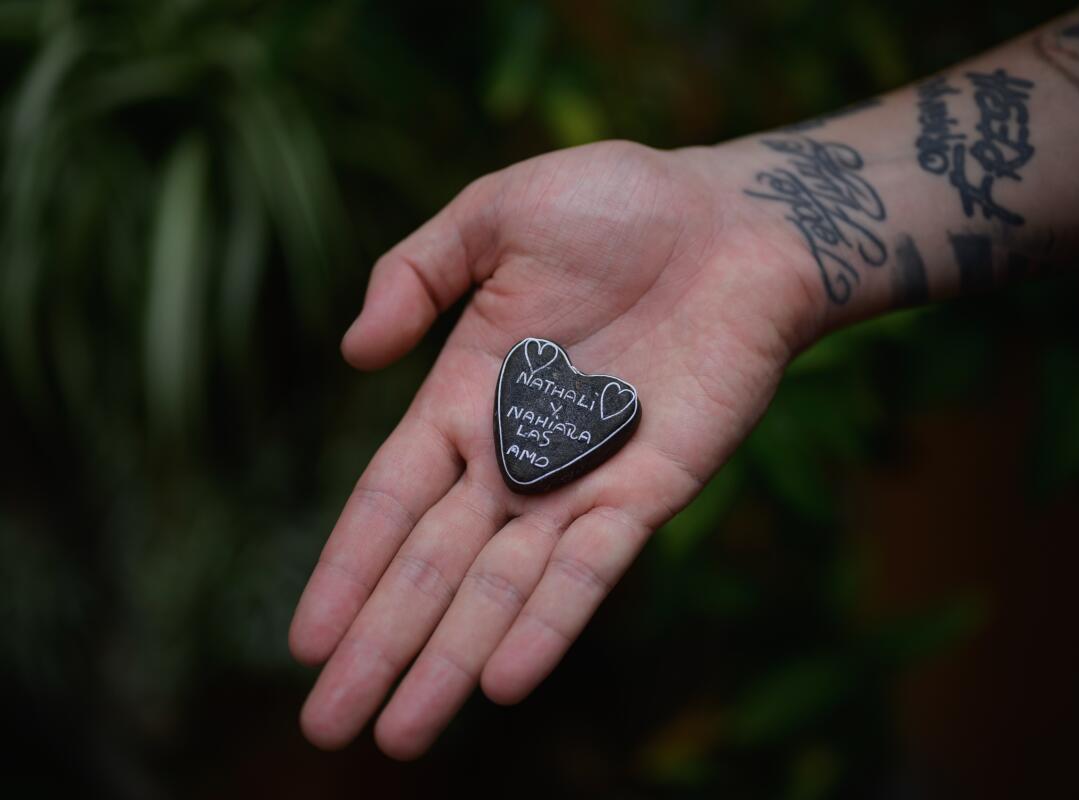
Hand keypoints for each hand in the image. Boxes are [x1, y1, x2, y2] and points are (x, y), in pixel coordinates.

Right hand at [289, 139, 822, 757]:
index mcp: (467, 395)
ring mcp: (584, 478)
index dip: (347, 568)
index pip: (389, 500)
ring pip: (504, 588)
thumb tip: (351, 355)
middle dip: (380, 644)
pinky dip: (551, 623)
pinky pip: (593, 568)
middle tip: (327, 727)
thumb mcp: (496, 213)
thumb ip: (415, 271)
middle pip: (434, 567)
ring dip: (452, 660)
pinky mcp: (653, 488)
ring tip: (402, 735)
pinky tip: (503, 680)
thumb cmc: (620, 204)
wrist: (737, 220)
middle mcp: (517, 453)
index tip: (305, 641)